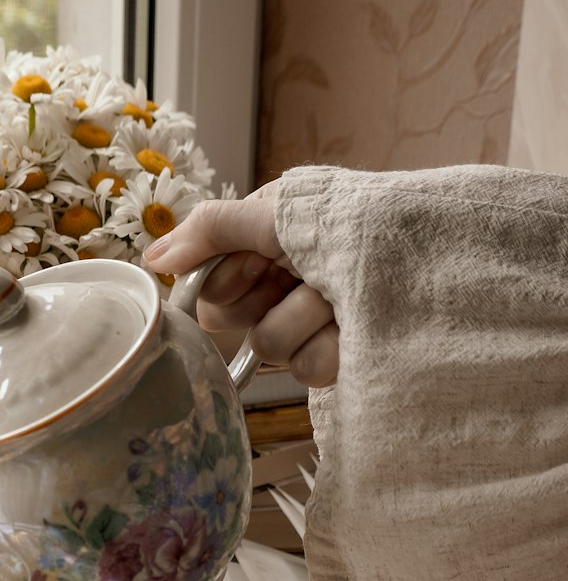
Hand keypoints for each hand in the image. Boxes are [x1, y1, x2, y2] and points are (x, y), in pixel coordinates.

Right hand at [143, 183, 339, 386]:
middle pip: (228, 319)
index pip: (211, 284)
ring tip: (341, 296)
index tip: (255, 265)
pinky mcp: (334, 364)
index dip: (226, 279)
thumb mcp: (280, 212)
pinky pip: (302, 368)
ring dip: (305, 314)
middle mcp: (283, 286)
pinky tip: (355, 326)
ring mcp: (308, 327)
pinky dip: (331, 345)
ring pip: (267, 344)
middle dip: (263, 296)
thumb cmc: (359, 225)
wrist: (428, 261)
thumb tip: (153, 258)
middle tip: (297, 276)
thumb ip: (212, 230)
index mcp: (269, 246)